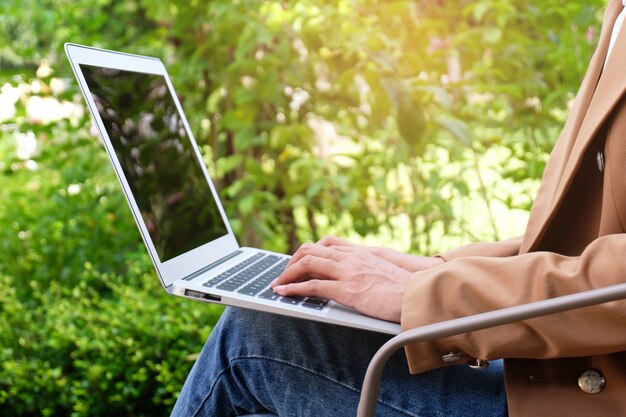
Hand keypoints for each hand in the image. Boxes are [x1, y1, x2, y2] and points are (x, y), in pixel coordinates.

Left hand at [270, 237, 443, 322]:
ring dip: (287, 274)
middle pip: (311, 250)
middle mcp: (351, 257)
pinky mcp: (348, 289)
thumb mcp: (386, 271)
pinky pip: (313, 286)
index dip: (308, 253)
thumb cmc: (407, 288)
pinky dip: (294, 289)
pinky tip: (284, 293)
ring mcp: (348, 271)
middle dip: (292, 262)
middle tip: (283, 275)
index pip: (326, 244)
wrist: (421, 295)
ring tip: (277, 285)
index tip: (298, 264)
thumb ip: (370, 269)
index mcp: (360, 252)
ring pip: (308, 263)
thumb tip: (362, 278)